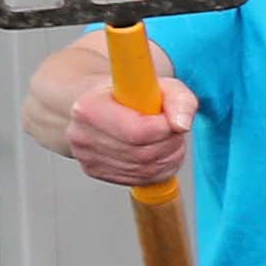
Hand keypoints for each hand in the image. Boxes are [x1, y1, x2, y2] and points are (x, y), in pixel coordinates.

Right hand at [63, 71, 198, 187]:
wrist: (101, 105)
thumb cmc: (129, 94)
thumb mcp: (160, 85)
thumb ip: (179, 100)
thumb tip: (181, 125)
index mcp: (89, 108)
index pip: (138, 132)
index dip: (165, 128)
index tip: (171, 119)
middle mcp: (83, 135)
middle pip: (144, 154)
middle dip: (170, 143)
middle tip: (173, 128)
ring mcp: (87, 158)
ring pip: (147, 170)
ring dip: (169, 156)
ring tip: (165, 137)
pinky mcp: (97, 172)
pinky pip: (143, 179)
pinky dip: (160, 168)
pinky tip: (157, 151)